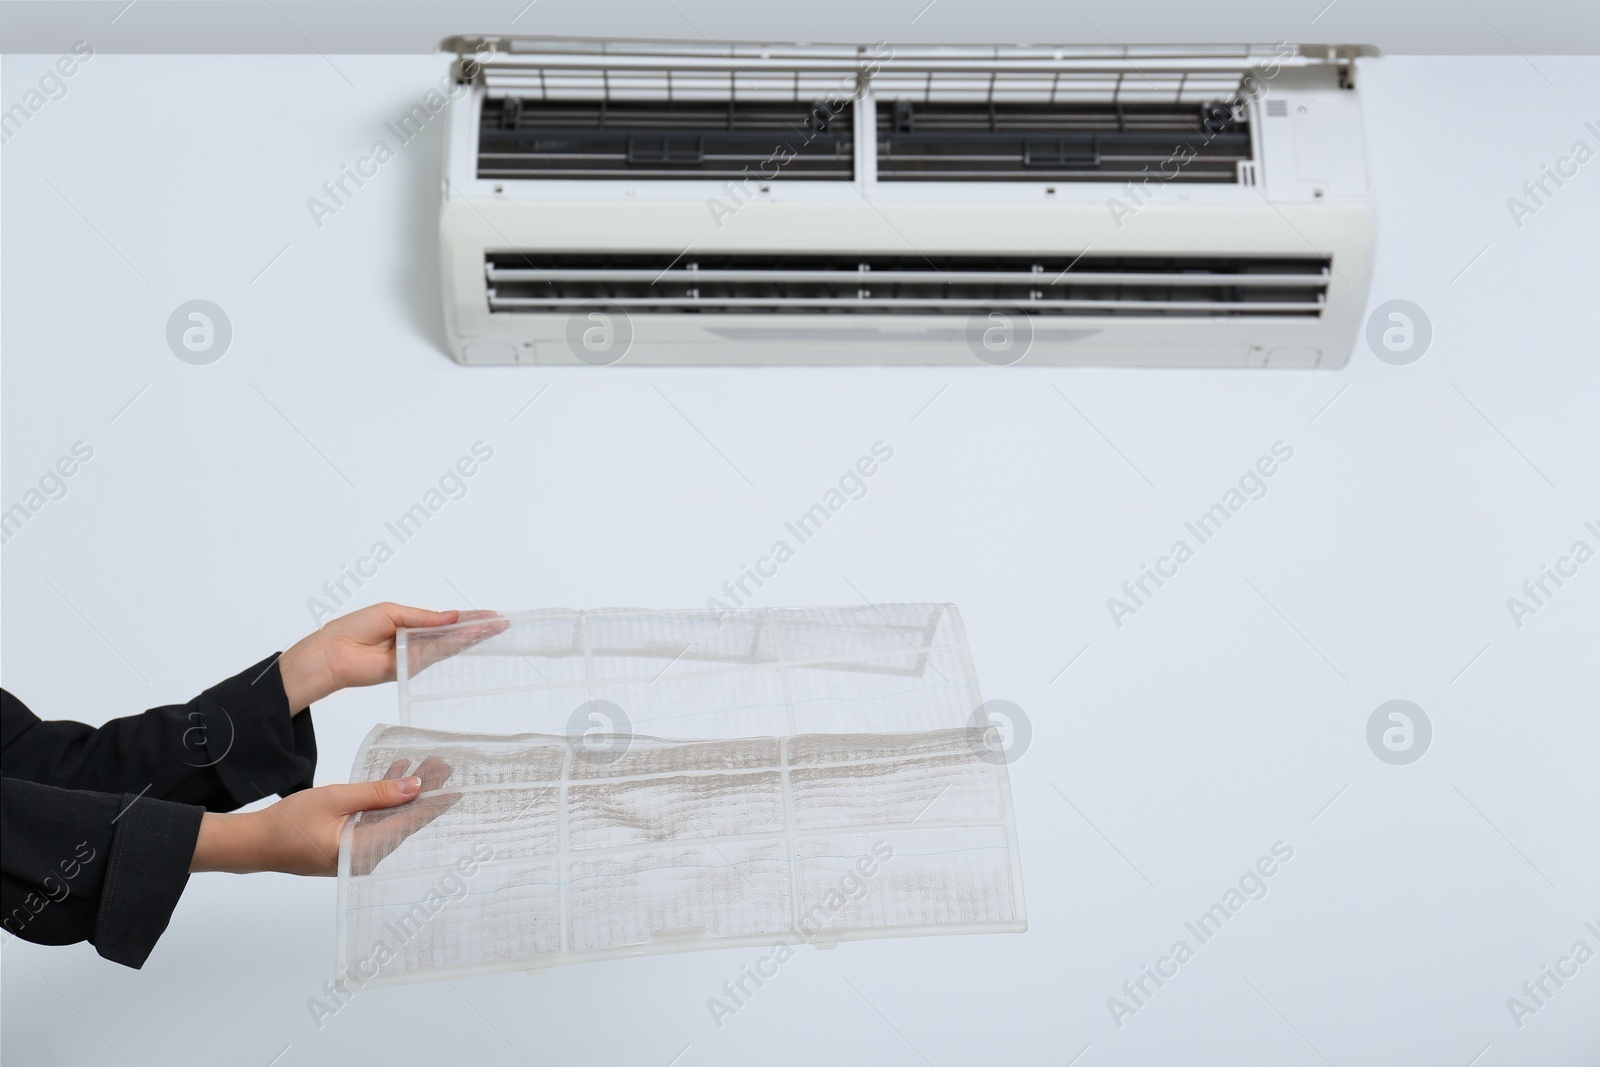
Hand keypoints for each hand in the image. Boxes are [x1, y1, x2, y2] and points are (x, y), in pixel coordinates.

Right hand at [191, 756, 460, 875]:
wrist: (255, 843)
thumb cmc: (289, 824)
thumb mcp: (337, 799)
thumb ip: (378, 794)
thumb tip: (416, 787)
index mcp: (365, 851)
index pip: (410, 824)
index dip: (435, 804)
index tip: (458, 787)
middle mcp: (367, 857)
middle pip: (405, 819)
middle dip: (424, 791)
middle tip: (442, 764)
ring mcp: (359, 852)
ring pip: (392, 817)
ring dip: (406, 791)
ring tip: (425, 765)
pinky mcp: (351, 845)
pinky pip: (377, 820)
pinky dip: (387, 799)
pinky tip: (398, 776)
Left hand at [278, 603, 507, 712]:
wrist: (334, 652)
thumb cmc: (355, 628)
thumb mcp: (393, 613)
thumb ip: (423, 618)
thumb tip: (452, 617)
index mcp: (413, 626)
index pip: (447, 621)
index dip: (469, 618)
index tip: (491, 614)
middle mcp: (418, 642)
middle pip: (454, 634)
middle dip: (479, 628)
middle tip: (504, 622)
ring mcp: (416, 656)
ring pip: (451, 645)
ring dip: (474, 636)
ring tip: (495, 628)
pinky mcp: (411, 668)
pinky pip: (437, 654)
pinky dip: (455, 644)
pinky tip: (472, 637)